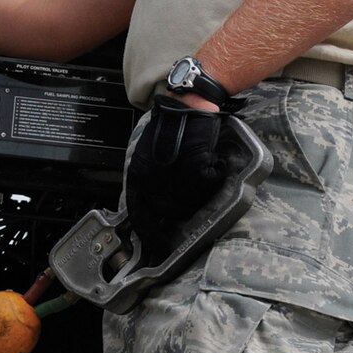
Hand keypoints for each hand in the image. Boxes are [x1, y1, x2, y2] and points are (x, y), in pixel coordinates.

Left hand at [123, 95, 230, 258]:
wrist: (188, 104)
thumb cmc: (171, 127)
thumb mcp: (148, 155)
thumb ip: (150, 180)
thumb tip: (157, 205)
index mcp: (138, 174)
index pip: (139, 213)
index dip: (149, 233)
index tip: (157, 248)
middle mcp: (151, 176)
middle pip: (167, 210)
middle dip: (180, 211)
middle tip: (191, 204)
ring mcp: (172, 173)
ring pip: (188, 201)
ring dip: (199, 193)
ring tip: (204, 178)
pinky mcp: (194, 166)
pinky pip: (206, 185)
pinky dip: (214, 177)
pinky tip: (215, 166)